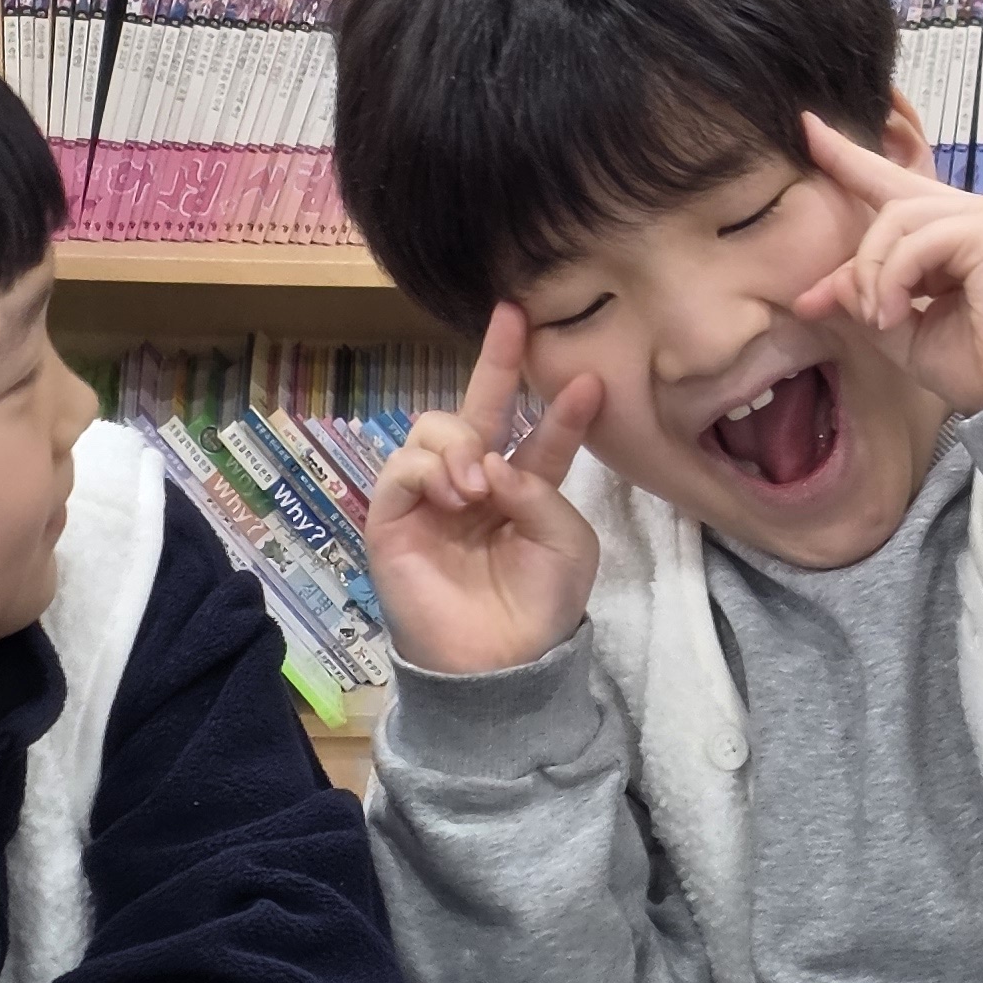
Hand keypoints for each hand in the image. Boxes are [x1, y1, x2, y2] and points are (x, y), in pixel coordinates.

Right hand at [359, 302, 606, 675]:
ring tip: (478, 487)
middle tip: (512, 318)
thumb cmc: (542, 605)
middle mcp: (476, 483)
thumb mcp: (567, 541)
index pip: (540, 434)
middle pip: (477, 409)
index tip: (590, 376)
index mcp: (524, 489)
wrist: (501, 663)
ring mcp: (431, 497)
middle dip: (495, 361)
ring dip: (460, 445)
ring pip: (434, 429)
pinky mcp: (393, 518)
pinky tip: (456, 493)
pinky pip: (401, 467)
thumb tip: (489, 463)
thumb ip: (539, 489)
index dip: (562, 406)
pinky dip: (430, 468)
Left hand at [791, 113, 982, 416]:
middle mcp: (972, 215)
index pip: (896, 186)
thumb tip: (817, 290)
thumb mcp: (906, 333)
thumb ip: (867, 302)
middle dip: (848, 235)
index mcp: (955, 235)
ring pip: (896, 219)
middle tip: (813, 293)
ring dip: (874, 273)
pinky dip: (895, 278)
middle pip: (890, 194)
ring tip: (880, 319)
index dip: (851, 159)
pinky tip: (895, 314)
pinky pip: (918, 240)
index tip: (808, 130)